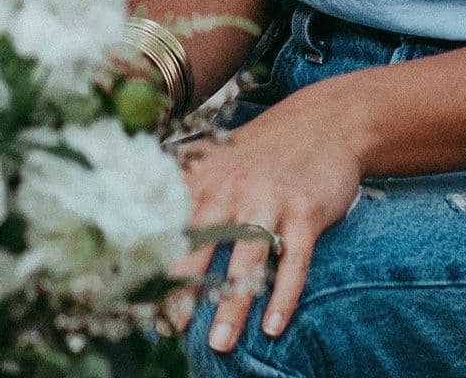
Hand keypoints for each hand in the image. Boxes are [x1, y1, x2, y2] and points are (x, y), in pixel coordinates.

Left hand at [173, 86, 365, 353]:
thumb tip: (149, 222)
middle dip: (186, 287)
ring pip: (247, 258)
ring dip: (233, 302)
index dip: (157, 260)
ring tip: (220, 343)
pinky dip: (284, 295)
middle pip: (204, 243)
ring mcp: (270, 199)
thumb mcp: (219, 161)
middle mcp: (232, 187)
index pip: (172, 225)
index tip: (142, 297)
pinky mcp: (306, 211)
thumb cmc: (263, 151)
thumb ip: (188, 188)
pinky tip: (273, 326)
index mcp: (204, 178)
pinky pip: (294, 260)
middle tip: (172, 327)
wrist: (323, 122)